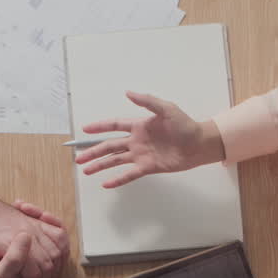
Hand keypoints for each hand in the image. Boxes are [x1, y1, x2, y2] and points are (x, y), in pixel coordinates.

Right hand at [74, 91, 225, 187]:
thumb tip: (128, 93)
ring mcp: (141, 155)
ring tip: (86, 170)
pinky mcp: (148, 167)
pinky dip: (118, 179)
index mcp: (139, 125)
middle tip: (78, 158)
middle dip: (93, 151)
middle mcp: (136, 141)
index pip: (114, 125)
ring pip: (115, 160)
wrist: (199, 144)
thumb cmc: (185, 125)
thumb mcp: (166, 109)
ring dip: (100, 165)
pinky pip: (129, 174)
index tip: (85, 129)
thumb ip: (147, 101)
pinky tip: (106, 184)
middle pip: (110, 146)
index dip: (100, 127)